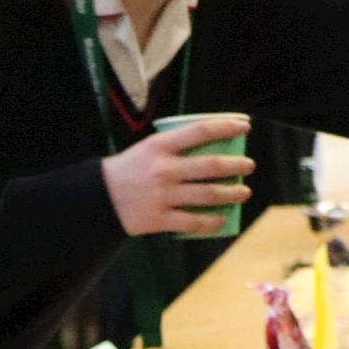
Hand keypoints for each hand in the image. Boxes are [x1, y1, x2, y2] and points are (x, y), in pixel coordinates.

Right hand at [101, 115, 252, 238]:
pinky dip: (211, 221)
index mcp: (160, 146)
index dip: (226, 126)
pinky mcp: (160, 219)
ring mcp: (163, 196)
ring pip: (208, 195)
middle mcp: (164, 169)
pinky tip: (221, 218)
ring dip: (232, 193)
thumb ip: (174, 146)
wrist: (100, 198)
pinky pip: (193, 222)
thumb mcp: (147, 148)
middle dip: (236, 165)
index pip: (201, 131)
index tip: (244, 126)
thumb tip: (210, 147)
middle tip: (249, 165)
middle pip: (211, 165)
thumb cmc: (128, 170)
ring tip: (244, 192)